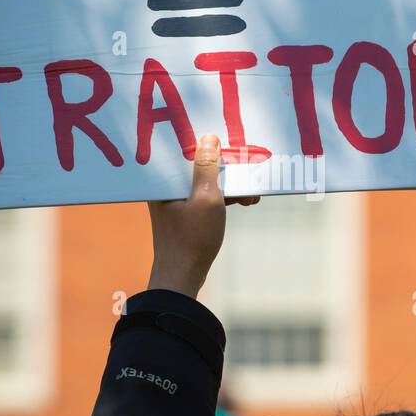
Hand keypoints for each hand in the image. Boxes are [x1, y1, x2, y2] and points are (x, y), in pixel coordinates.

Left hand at [147, 135, 258, 298]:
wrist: (182, 277)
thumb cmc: (192, 239)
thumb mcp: (207, 199)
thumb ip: (207, 167)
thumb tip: (209, 138)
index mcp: (162, 180)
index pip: (183, 149)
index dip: (206, 142)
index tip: (227, 139)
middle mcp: (165, 186)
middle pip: (197, 164)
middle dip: (225, 165)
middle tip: (247, 165)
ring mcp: (175, 200)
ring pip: (205, 180)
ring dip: (230, 183)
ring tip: (252, 192)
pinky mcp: (185, 212)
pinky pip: (206, 195)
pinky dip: (225, 196)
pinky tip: (246, 200)